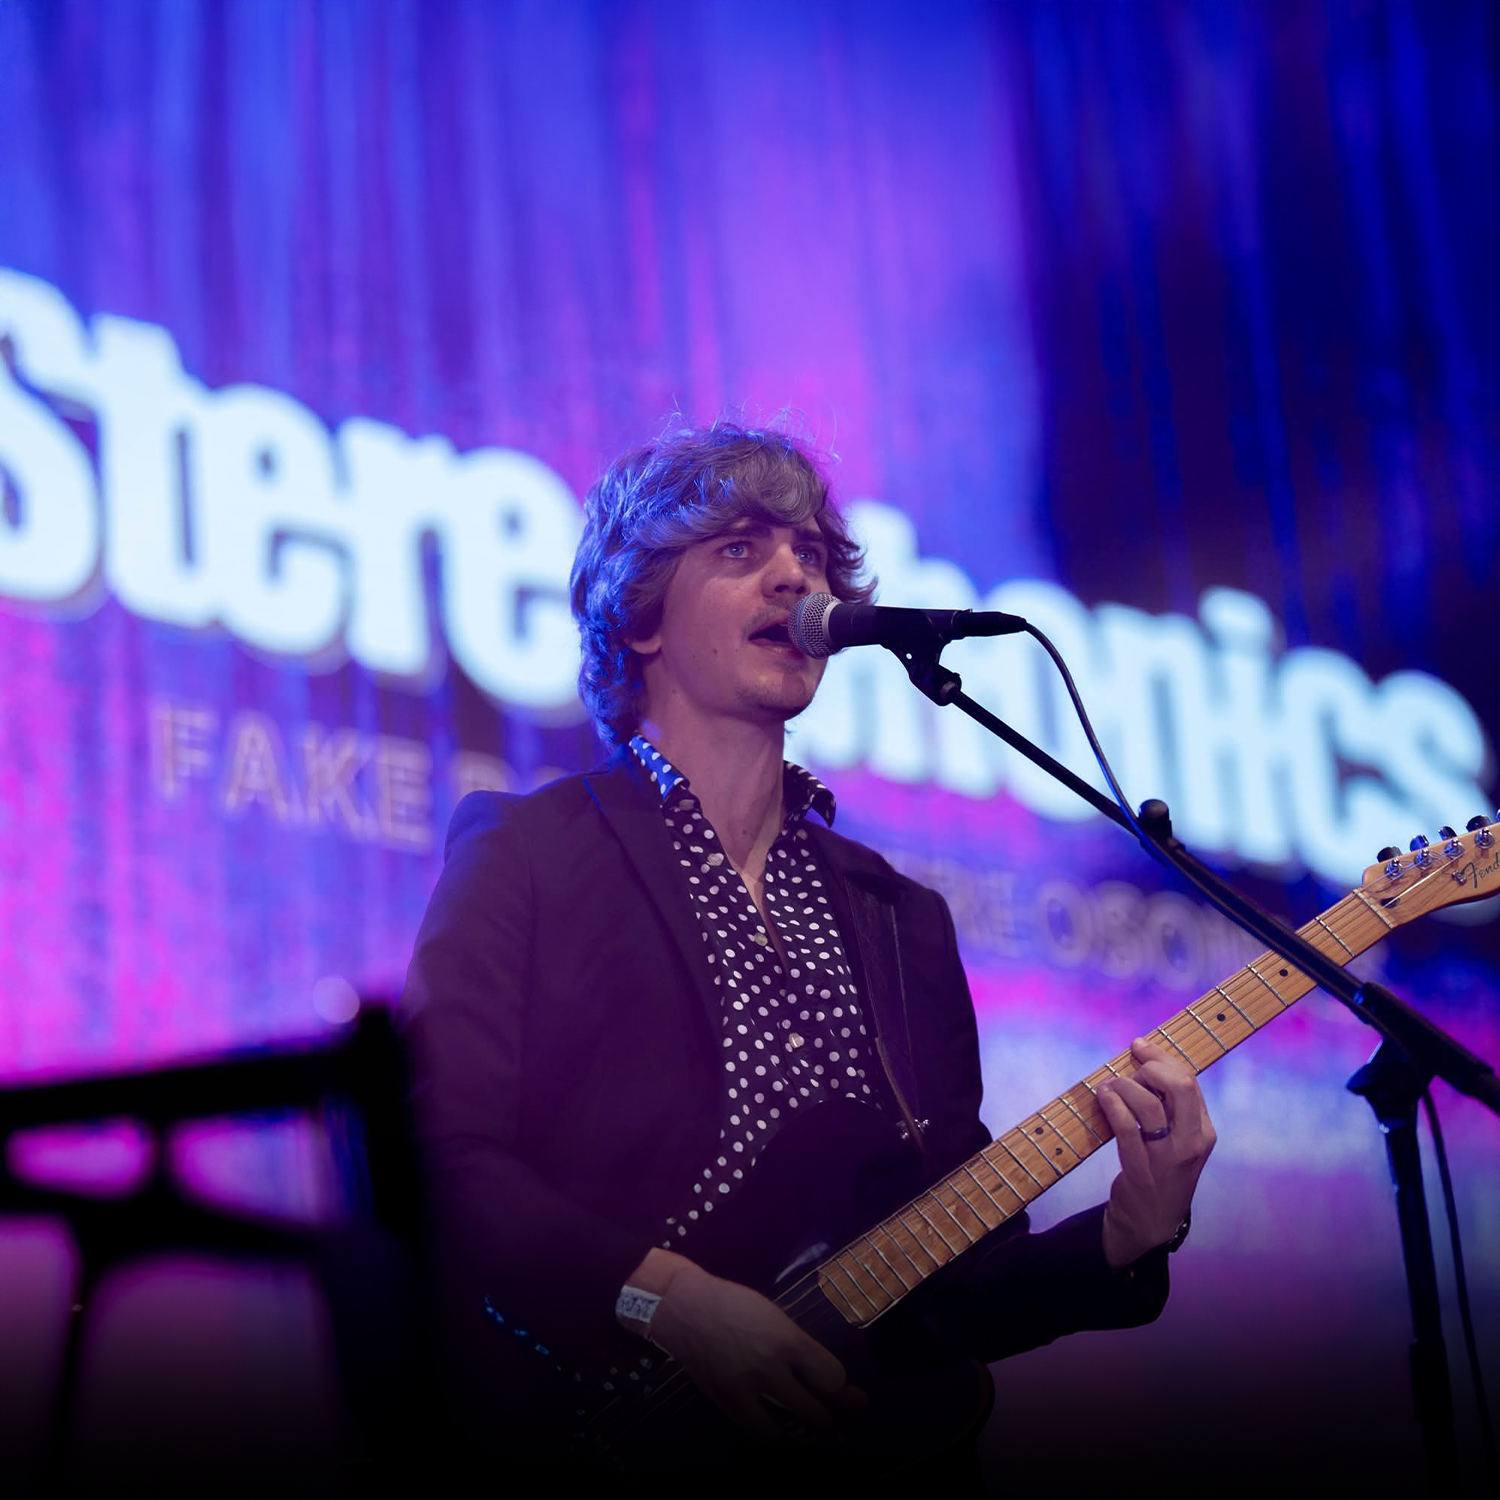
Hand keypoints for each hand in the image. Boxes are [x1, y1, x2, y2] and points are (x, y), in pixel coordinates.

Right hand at [624, 1251, 866, 1444]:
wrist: (684, 1308)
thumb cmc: (735, 1304)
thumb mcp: (776, 1316)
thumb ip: (801, 1348)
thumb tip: (829, 1378)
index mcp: (785, 1339)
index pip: (831, 1379)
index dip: (844, 1390)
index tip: (851, 1392)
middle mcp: (768, 1368)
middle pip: (813, 1412)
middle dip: (833, 1420)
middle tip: (840, 1420)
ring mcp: (744, 1390)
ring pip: (786, 1433)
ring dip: (805, 1437)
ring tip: (815, 1432)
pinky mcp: (725, 1404)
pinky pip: (759, 1431)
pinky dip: (777, 1436)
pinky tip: (785, 1430)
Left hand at [1096, 1037, 1215, 1268]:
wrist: (1151, 1221)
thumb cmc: (1160, 1170)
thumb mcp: (1177, 1138)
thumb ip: (1169, 1106)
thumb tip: (1143, 1062)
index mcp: (1204, 1130)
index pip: (1189, 1080)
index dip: (1162, 1058)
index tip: (1140, 1046)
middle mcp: (1192, 1142)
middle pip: (1180, 1086)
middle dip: (1151, 1065)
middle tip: (1131, 1066)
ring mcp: (1168, 1158)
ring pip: (1149, 1104)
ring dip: (1124, 1085)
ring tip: (1109, 1084)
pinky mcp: (1141, 1170)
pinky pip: (1126, 1129)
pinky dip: (1112, 1105)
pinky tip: (1102, 1096)